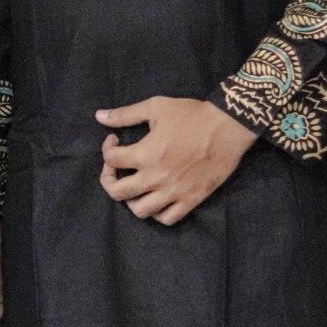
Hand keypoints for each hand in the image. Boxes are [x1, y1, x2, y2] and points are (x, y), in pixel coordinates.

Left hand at [96, 97, 255, 224]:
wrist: (227, 127)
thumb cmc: (192, 115)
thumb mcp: (155, 107)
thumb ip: (125, 114)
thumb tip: (98, 116)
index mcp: (144, 154)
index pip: (111, 160)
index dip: (107, 149)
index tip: (114, 141)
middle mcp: (155, 177)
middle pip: (117, 192)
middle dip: (108, 180)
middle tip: (114, 170)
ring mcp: (173, 192)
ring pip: (140, 211)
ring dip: (131, 200)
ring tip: (135, 187)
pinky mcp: (190, 200)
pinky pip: (167, 219)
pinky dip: (158, 213)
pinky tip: (157, 199)